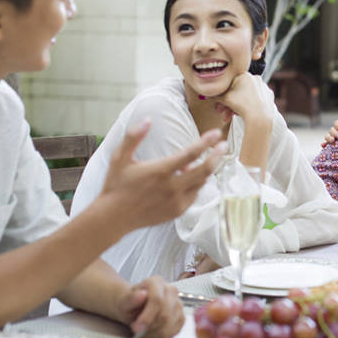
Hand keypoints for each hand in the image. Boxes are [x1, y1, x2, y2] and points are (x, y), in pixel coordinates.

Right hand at [100, 120, 225, 230]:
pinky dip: (197, 184)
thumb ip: (133, 137)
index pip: (190, 154)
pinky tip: (191, 177)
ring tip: (206, 159)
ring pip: (201, 183)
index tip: (217, 133)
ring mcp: (177, 201)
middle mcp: (172, 187)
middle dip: (217, 156)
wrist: (114, 217)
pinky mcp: (178, 211)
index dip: (206, 142)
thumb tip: (147, 119)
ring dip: (207, 170)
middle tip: (224, 145)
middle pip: (204, 170)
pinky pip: (195, 195)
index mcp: (160, 171)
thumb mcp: (119, 158)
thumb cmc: (116, 185)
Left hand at [117, 276, 184, 337]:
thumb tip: (142, 295)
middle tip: (137, 330)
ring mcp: (178, 303)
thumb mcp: (124, 302)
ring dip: (154, 332)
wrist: (134, 307)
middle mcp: (171, 290)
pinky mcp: (181, 316)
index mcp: (156, 282)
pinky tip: (152, 331)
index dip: (147, 317)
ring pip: (170, 323)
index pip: (157, 300)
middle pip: (165, 314)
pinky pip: (174, 330)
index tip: (137, 328)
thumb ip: (131, 299)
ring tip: (143, 330)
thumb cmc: (129, 304)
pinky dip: (161, 335)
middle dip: (149, 326)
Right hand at [214, 72, 271, 124]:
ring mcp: (264, 88)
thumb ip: (215, 95)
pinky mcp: (269, 97)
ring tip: (229, 117)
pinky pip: (255, 101)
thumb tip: (208, 94)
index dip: (222, 95)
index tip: (218, 103)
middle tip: (221, 112)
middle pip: (237, 92)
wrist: (260, 117)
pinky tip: (241, 115)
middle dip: (227, 103)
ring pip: (245, 97)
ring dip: (235, 108)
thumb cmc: (241, 105)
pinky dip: (247, 107)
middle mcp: (256, 78)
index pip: (230, 83)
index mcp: (245, 74)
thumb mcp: (224, 98)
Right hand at [321, 108, 337, 146]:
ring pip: (327, 136)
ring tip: (333, 140)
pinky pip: (325, 144)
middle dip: (335, 133)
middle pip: (332, 130)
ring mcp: (332, 138)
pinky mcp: (330, 145)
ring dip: (329, 138)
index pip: (336, 123)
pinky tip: (324, 145)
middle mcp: (335, 131)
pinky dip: (324, 144)